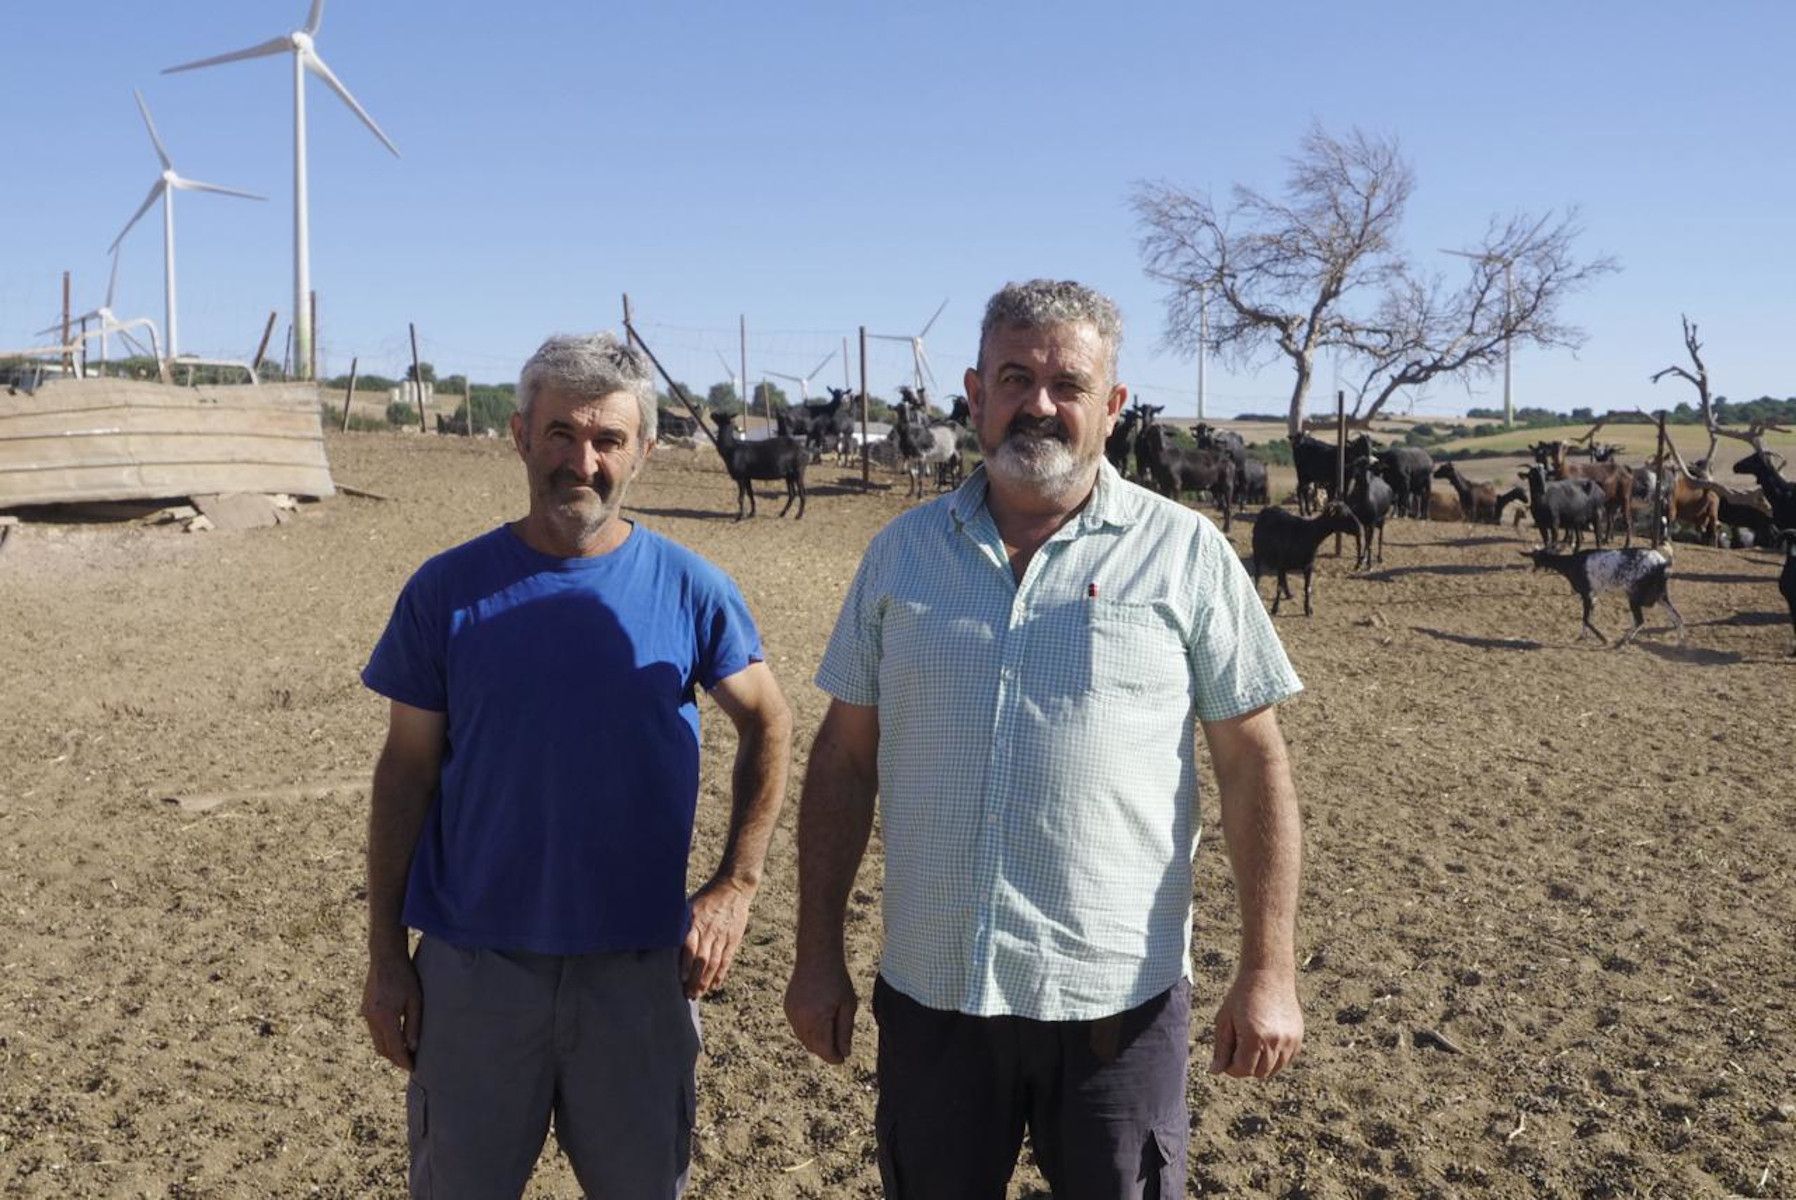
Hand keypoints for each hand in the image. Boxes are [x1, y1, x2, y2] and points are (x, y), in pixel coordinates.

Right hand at [362, 948, 421, 1070]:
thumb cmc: (405, 976)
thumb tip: (413, 1048)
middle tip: (410, 1063)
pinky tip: (395, 1037)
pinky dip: (383, 1038)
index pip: (394, 1048)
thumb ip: (414, 1025)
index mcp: (385, 1017)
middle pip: (382, 1049)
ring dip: (389, 1050)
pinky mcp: (365, 1009)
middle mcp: (372, 1018)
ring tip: (404, 1053)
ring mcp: (366, 1014)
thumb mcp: (415, 1000)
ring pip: (376, 1041)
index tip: (413, 1069)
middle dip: (395, 1059)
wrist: (385, 957)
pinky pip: (374, 1031)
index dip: (404, 1061)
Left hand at [683, 878, 754, 998]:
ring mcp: (722, 936)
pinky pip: (726, 959)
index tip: (680, 979)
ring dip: (706, 980)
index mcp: (695, 922)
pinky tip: (715, 985)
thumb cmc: (706, 897)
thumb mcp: (689, 905)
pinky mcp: (733, 938)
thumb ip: (679, 923)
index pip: (690, 947)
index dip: (685, 964)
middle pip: (702, 960)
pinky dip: (721, 973)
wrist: (733, 887)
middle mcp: (709, 931)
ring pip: (714, 963)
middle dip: (694, 979)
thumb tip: (661, 937)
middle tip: (688, 995)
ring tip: (699, 994)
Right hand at [784, 953, 857, 1063]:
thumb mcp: (848, 1005)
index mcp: (817, 1020)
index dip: (835, 1058)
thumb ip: (845, 1031)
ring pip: (804, 1039)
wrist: (817, 957)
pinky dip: (808, 1029)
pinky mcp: (788, 1007)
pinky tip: (819, 1018)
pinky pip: (798, 1027)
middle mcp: (801, 1020)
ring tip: (831, 1029)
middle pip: (813, 1048)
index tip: (843, 1059)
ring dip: (816, 1040)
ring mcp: (791, 1014)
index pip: (825, 1051)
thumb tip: (844, 1053)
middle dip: (826, 1050)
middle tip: (839, 1046)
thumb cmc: (837, 980)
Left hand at [1209, 967, 1302, 1078]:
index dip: (1232, 1067)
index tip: (1227, 1057)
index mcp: (1254, 1037)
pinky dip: (1275, 1057)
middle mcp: (1275, 1041)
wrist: (1268, 975)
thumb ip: (1221, 1049)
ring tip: (1252, 1043)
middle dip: (1246, 1067)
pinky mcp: (1298, 1037)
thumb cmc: (1241, 996)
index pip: (1243, 1070)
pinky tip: (1266, 1039)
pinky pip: (1286, 1060)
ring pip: (1274, 1069)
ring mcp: (1289, 1040)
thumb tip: (1215, 1072)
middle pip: (1259, 1073)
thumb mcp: (1224, 1020)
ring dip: (1262, 1064)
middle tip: (1238, 1049)